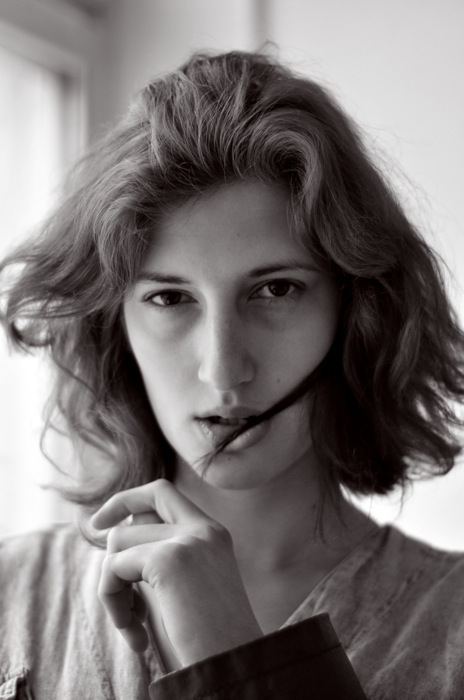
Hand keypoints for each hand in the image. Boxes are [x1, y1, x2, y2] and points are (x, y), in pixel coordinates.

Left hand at [91, 479, 262, 664]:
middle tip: (103, 555)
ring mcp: (186, 540)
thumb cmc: (213, 639)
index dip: (129, 499)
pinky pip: (113, 568)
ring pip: (118, 541)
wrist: (235, 665)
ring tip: (134, 625)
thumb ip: (167, 556)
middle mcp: (202, 528)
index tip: (102, 521)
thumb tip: (118, 536)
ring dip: (113, 587)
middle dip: (111, 528)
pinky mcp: (167, 560)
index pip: (163, 492)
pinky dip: (113, 601)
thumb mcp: (194, 586)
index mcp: (213, 532)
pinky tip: (136, 636)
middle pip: (139, 506)